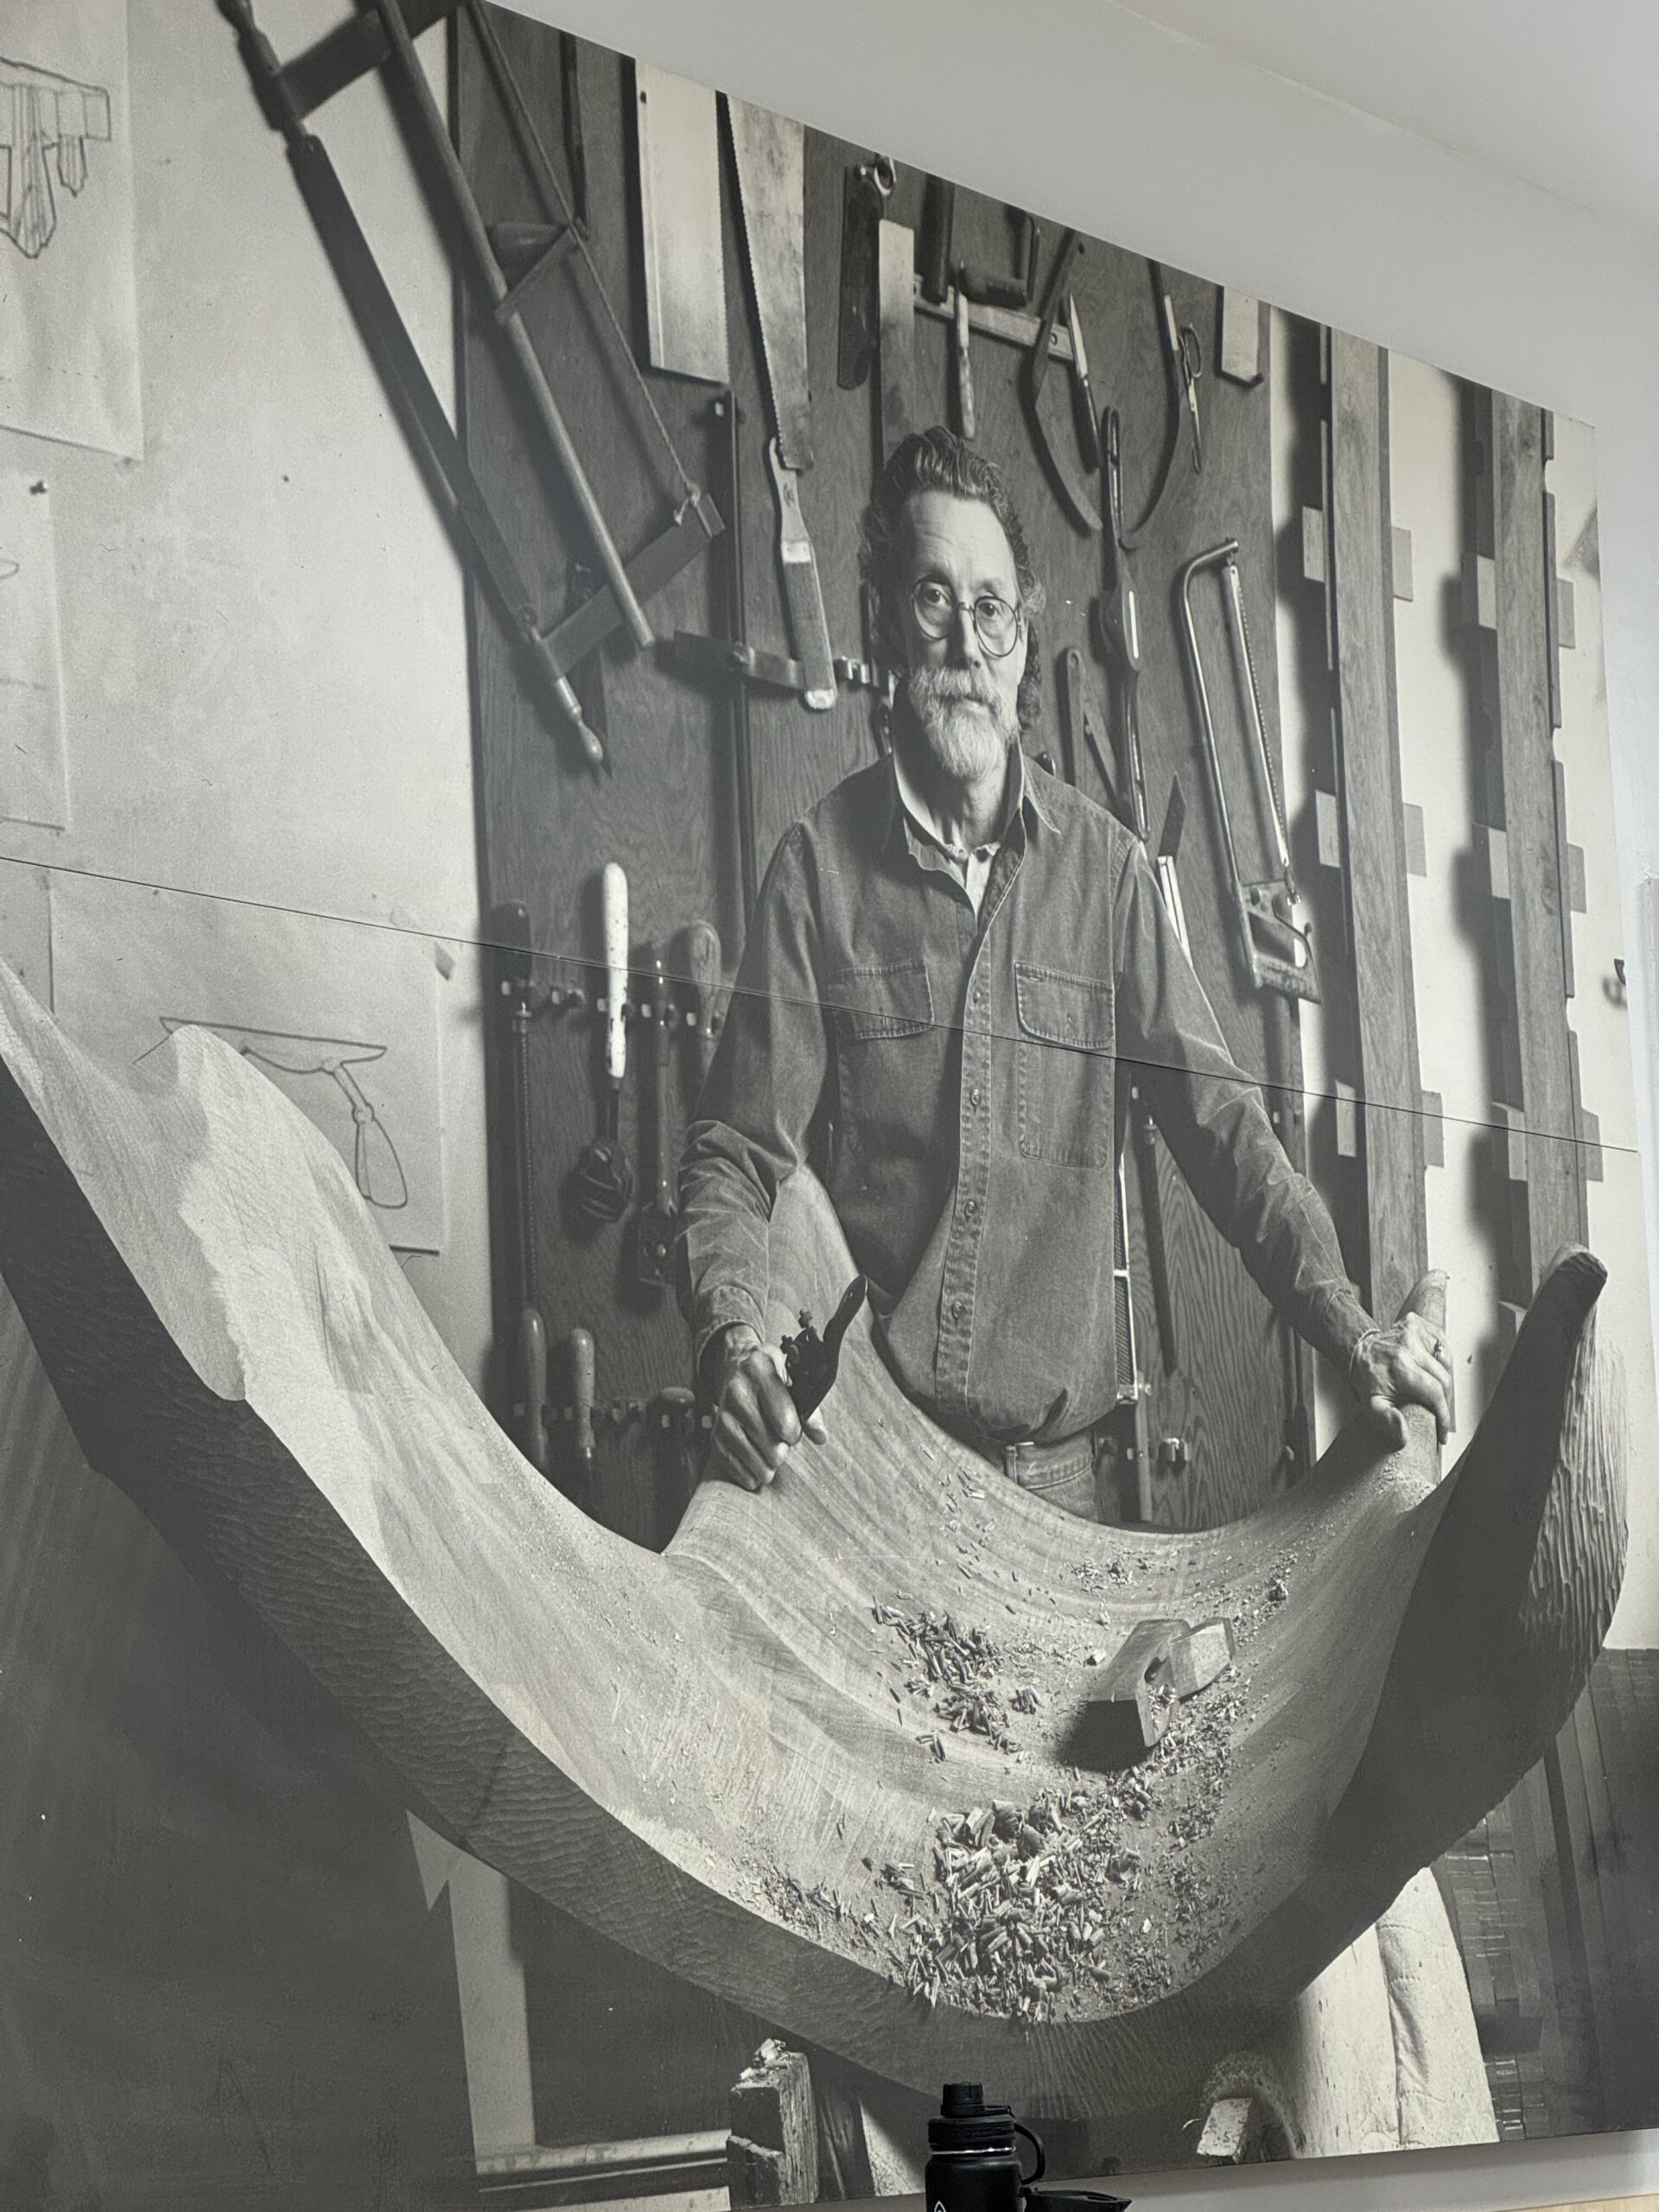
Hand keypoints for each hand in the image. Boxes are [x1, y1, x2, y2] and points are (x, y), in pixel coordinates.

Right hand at [706, 1324, 826, 1490]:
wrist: (737, 1367)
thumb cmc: (772, 1375)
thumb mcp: (794, 1378)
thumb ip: (810, 1408)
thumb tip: (820, 1437)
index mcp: (760, 1371)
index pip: (784, 1419)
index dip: (795, 1432)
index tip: (794, 1430)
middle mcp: (737, 1392)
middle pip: (772, 1446)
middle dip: (783, 1448)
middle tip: (781, 1437)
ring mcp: (724, 1415)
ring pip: (757, 1462)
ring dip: (770, 1463)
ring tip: (772, 1450)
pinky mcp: (715, 1434)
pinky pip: (735, 1467)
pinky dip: (751, 1473)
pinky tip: (759, 1466)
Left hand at [1352, 1312, 1453, 1446]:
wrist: (1358, 1352)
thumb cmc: (1367, 1378)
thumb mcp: (1372, 1405)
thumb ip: (1387, 1421)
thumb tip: (1404, 1436)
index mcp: (1400, 1367)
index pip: (1435, 1393)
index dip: (1443, 1415)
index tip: (1443, 1430)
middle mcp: (1409, 1346)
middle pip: (1445, 1378)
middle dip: (1445, 1400)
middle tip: (1439, 1412)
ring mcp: (1414, 1331)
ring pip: (1446, 1360)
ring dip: (1445, 1378)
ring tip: (1435, 1391)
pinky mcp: (1418, 1323)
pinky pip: (1442, 1343)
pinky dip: (1442, 1358)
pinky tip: (1433, 1367)